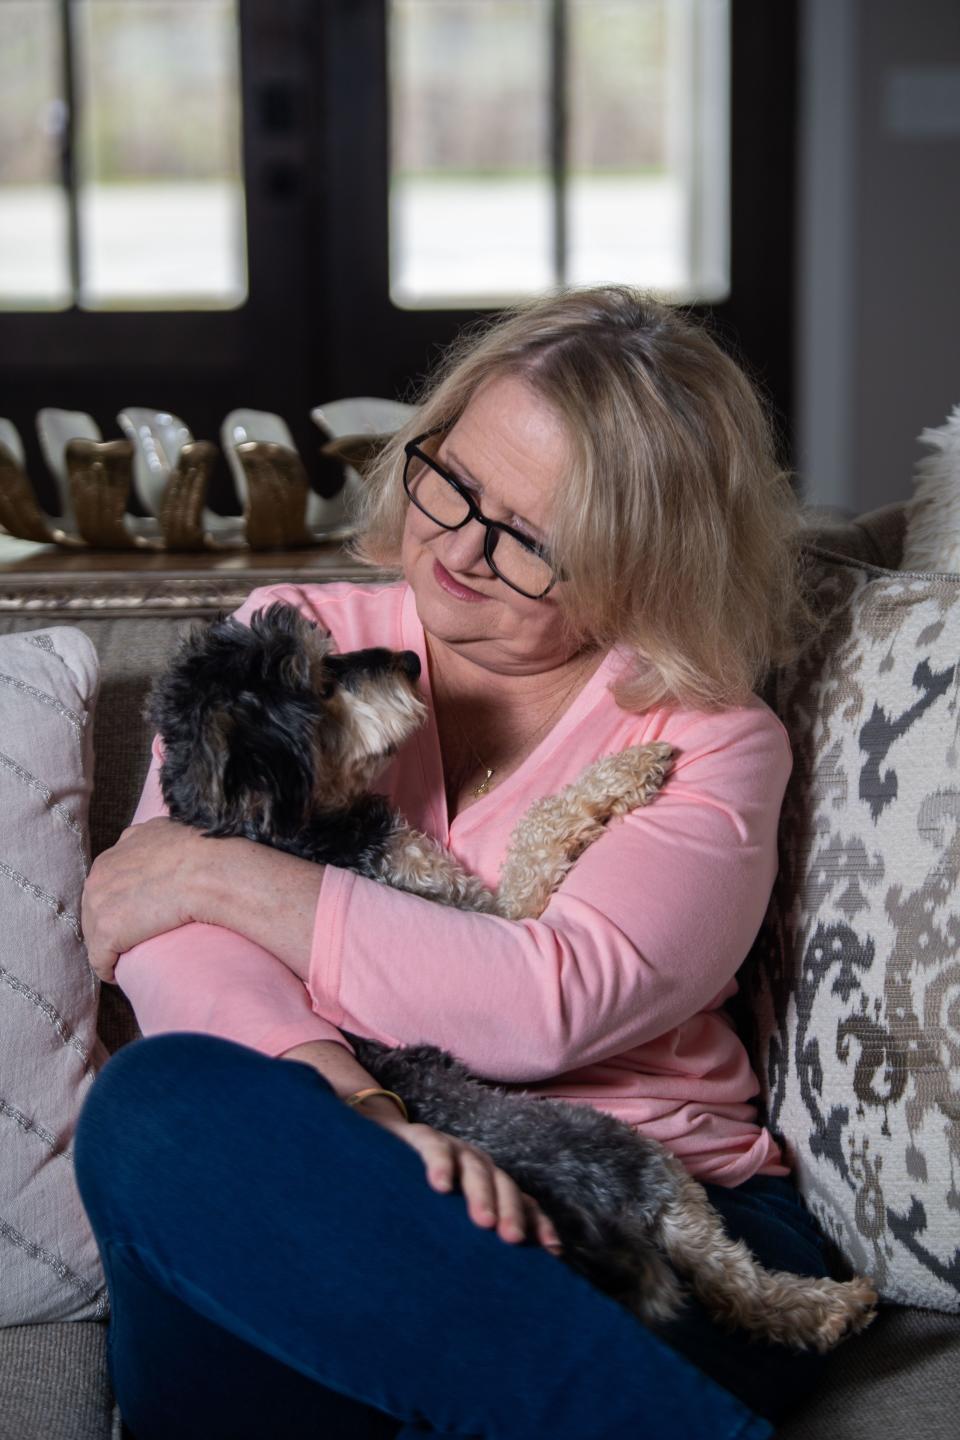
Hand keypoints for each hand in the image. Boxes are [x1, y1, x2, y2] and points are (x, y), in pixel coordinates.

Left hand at [81, 817, 204, 984]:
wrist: (208, 871)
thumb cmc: (202, 853)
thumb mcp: (167, 831)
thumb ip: (153, 837)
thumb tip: (164, 842)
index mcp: (116, 852)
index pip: (106, 883)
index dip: (119, 900)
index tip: (133, 913)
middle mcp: (100, 875)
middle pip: (95, 907)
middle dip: (110, 922)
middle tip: (130, 939)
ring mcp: (100, 903)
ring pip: (94, 933)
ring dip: (108, 946)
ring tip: (124, 959)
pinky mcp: (107, 932)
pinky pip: (100, 959)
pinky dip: (108, 968)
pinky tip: (118, 975)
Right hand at [369, 1112, 563, 1254]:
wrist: (384, 1141)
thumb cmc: (419, 1193)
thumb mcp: (447, 1216)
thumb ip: (467, 1239)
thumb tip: (489, 1290)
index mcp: (490, 1185)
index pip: (522, 1202)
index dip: (538, 1223)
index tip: (552, 1251)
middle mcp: (477, 1166)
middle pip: (504, 1186)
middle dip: (511, 1213)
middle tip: (512, 1239)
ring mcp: (453, 1149)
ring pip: (475, 1169)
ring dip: (481, 1194)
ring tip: (483, 1222)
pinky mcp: (423, 1137)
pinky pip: (435, 1149)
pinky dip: (440, 1165)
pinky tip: (440, 1185)